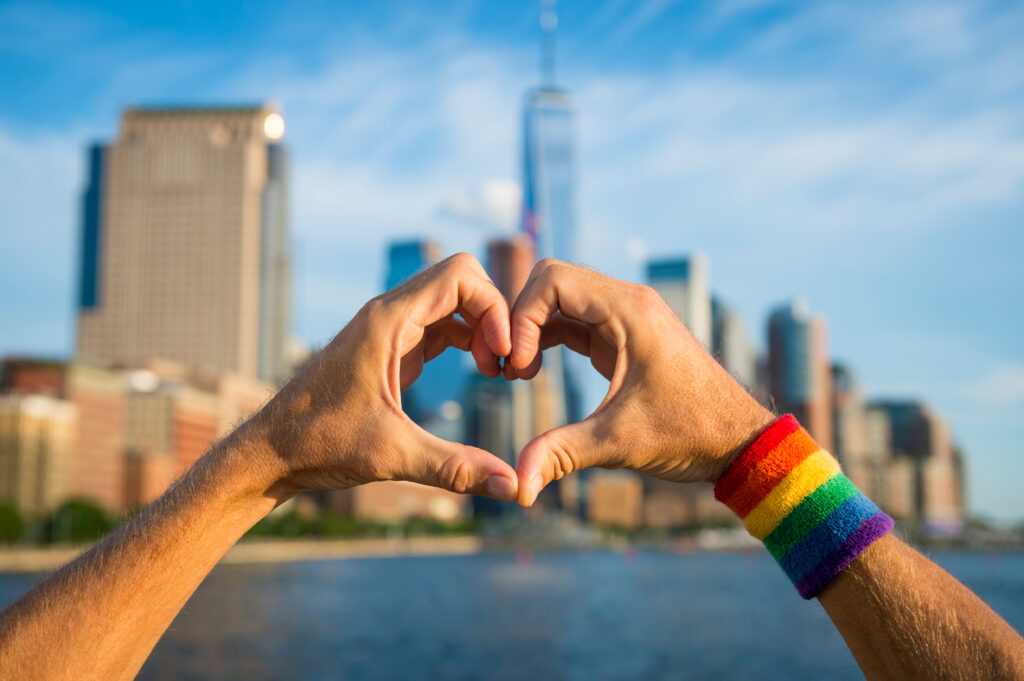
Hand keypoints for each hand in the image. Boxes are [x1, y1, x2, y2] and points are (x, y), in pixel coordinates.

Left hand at [249, 253, 518, 502]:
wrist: (271, 451)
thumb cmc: (319, 445)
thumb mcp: (394, 456)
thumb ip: (456, 468)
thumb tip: (515, 487)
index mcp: (387, 322)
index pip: (459, 276)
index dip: (493, 307)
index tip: (503, 354)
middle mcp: (389, 314)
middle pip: (461, 279)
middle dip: (494, 313)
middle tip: (505, 361)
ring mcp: (389, 329)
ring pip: (453, 301)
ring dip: (483, 326)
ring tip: (497, 370)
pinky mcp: (391, 348)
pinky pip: (441, 325)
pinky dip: (468, 340)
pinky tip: (480, 372)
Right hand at [506, 259, 773, 505]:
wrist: (738, 441)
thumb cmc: (690, 434)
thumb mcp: (619, 442)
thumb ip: (561, 454)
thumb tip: (517, 488)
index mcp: (629, 310)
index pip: (552, 281)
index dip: (521, 318)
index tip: (517, 367)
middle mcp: (627, 302)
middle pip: (550, 282)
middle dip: (520, 320)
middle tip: (508, 368)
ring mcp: (625, 317)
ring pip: (559, 299)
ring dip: (531, 329)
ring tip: (517, 373)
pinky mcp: (622, 336)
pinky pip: (573, 320)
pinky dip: (547, 338)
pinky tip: (533, 372)